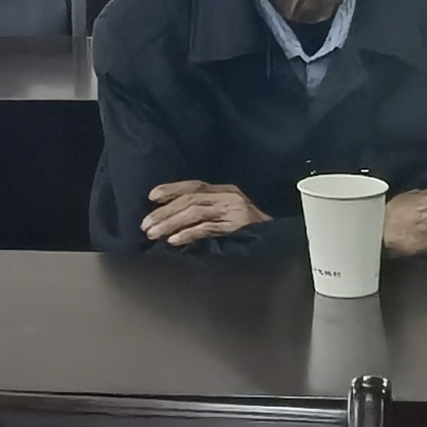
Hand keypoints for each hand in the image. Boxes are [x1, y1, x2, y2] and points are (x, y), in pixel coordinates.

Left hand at [139, 180, 271, 247]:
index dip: (172, 189)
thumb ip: (207, 213)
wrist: (281, 241)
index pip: (194, 185)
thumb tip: (172, 222)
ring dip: (171, 223)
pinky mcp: (238, 226)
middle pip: (190, 199)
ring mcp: (234, 210)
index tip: (151, 197)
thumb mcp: (229, 216)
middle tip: (145, 225)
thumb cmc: (252, 232)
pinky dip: (189, 234)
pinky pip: (208, 228)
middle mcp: (229, 196)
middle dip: (165, 212)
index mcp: (226, 191)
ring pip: (195, 212)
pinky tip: (174, 241)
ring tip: (154, 234)